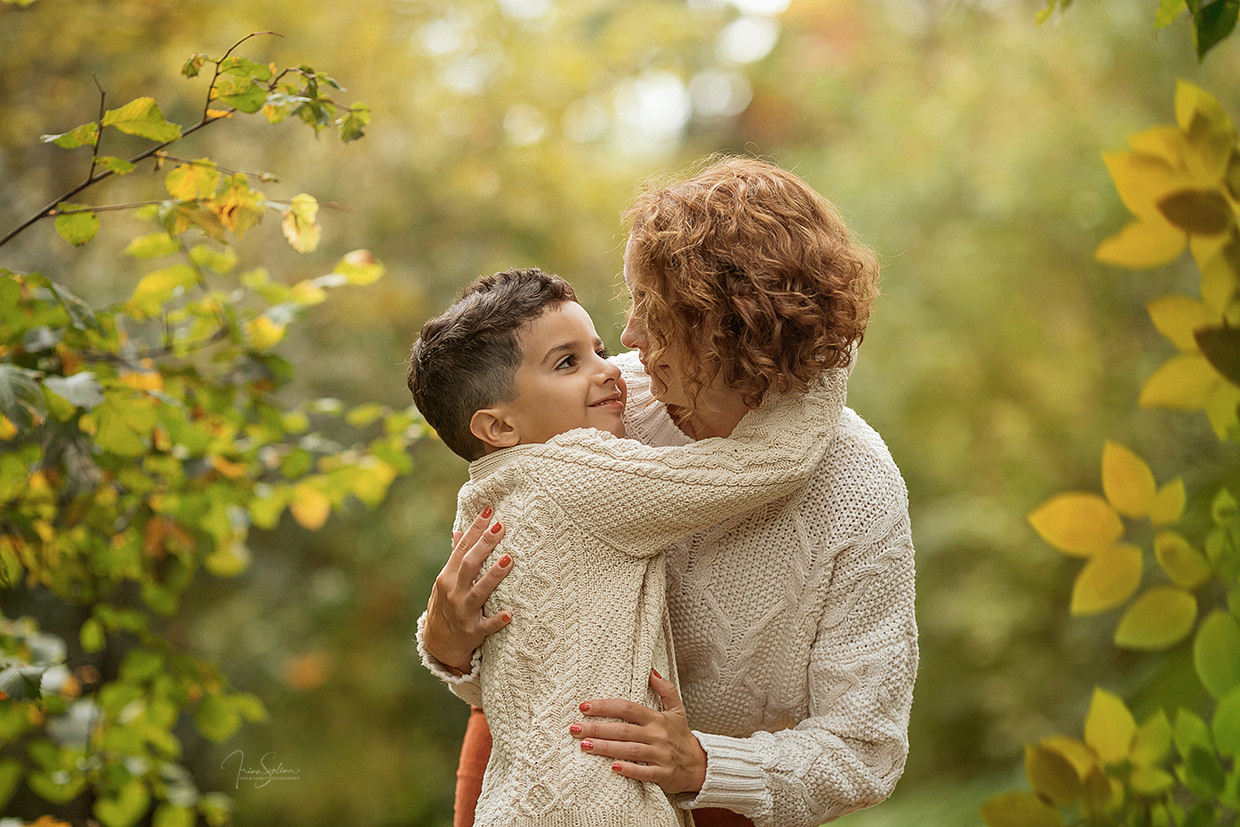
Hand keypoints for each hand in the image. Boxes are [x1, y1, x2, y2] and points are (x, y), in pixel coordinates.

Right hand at [422, 508, 511, 673]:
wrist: (439, 644)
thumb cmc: (447, 605)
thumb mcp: (446, 581)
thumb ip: (455, 557)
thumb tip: (458, 531)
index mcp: (447, 577)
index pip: (462, 548)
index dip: (475, 529)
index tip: (489, 510)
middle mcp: (453, 593)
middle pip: (469, 565)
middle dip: (485, 545)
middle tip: (501, 527)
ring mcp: (462, 613)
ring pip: (478, 592)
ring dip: (493, 576)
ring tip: (509, 559)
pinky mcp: (473, 632)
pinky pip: (486, 626)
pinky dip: (497, 621)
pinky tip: (510, 613)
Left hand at [570, 669, 706, 794]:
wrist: (701, 765)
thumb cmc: (682, 736)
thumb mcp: (677, 709)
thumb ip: (665, 689)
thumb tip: (651, 671)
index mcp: (657, 718)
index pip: (628, 708)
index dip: (606, 706)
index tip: (584, 707)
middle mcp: (657, 735)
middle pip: (623, 729)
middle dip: (597, 728)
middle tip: (574, 728)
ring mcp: (660, 755)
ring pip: (629, 750)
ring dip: (605, 747)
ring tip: (584, 745)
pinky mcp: (662, 774)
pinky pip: (643, 772)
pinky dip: (628, 770)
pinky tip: (612, 768)